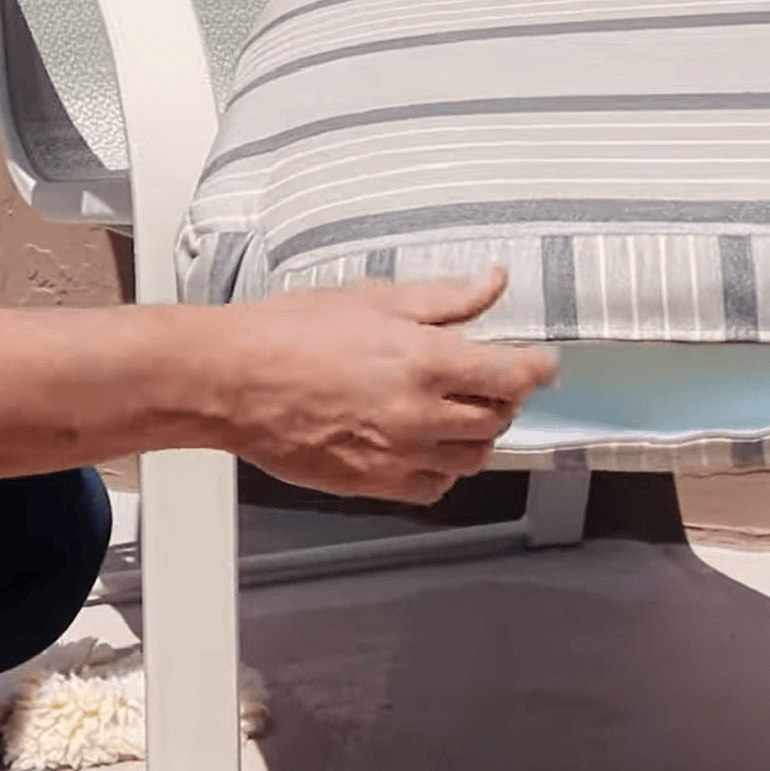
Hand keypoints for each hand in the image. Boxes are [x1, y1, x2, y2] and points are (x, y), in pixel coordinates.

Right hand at [209, 268, 556, 504]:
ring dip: (476, 436)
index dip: (536, 369)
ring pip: (471, 458)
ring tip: (456, 413)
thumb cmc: (287, 334)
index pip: (513, 375)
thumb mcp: (374, 299)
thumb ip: (444, 299)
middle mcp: (420, 414)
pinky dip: (441, 469)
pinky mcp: (371, 482)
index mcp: (426, 362)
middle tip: (489, 381)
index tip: (540, 365)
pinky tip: (425, 446)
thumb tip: (491, 283)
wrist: (229, 380)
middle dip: (502, 398)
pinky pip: (432, 487)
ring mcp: (397, 454)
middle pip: (497, 419)